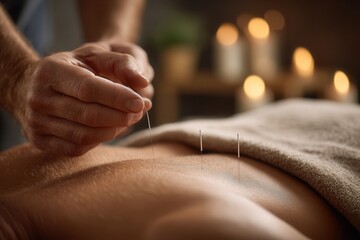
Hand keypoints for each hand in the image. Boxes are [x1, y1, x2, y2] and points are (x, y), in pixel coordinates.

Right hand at [14, 42, 152, 155]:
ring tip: (129, 118)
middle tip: (140, 110)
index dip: (117, 98)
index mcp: (50, 71)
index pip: (88, 88)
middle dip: (121, 116)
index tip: (141, 103)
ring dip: (114, 130)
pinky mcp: (39, 140)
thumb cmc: (74, 68)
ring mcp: (36, 122)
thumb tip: (144, 82)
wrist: (34, 85)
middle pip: (88, 115)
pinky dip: (100, 140)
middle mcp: (38, 98)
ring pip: (84, 135)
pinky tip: (110, 128)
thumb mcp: (96, 55)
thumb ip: (122, 63)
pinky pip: (77, 148)